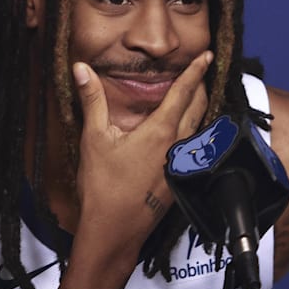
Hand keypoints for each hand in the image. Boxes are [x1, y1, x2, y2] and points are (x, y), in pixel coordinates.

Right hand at [70, 51, 212, 256]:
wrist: (113, 233)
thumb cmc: (102, 188)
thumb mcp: (94, 139)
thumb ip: (92, 100)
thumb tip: (82, 69)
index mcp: (160, 132)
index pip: (183, 92)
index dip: (195, 71)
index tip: (206, 56)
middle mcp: (178, 146)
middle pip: (199, 108)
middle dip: (201, 86)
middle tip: (201, 71)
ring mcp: (181, 166)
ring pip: (199, 128)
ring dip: (200, 109)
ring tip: (195, 96)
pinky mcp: (180, 181)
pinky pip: (193, 148)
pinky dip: (193, 131)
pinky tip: (183, 133)